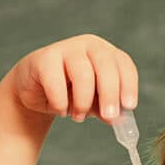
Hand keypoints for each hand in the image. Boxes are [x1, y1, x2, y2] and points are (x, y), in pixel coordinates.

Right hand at [7, 34, 138, 123]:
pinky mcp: (45, 58)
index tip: (129, 106)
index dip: (129, 85)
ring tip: (78, 116)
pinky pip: (56, 81)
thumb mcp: (93, 103)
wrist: (35, 91)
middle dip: (110, 94)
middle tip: (109, 116)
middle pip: (106, 65)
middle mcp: (88, 45)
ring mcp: (66, 48)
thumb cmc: (69, 94)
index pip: (123, 64)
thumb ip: (106, 109)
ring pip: (83, 73)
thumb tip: (118, 118)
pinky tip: (61, 109)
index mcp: (106, 53)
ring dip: (83, 101)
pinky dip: (61, 101)